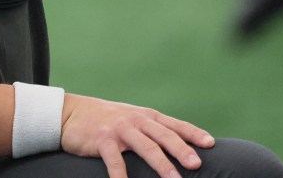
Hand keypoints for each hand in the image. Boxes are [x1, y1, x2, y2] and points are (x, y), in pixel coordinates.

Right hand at [60, 94, 214, 177]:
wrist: (72, 112)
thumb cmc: (107, 120)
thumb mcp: (132, 119)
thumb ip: (152, 130)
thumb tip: (179, 147)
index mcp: (146, 116)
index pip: (174, 124)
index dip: (193, 133)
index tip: (210, 144)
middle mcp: (136, 120)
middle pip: (163, 135)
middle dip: (181, 150)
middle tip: (196, 164)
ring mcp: (120, 129)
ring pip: (145, 146)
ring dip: (161, 164)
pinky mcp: (102, 139)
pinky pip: (115, 160)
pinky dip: (122, 175)